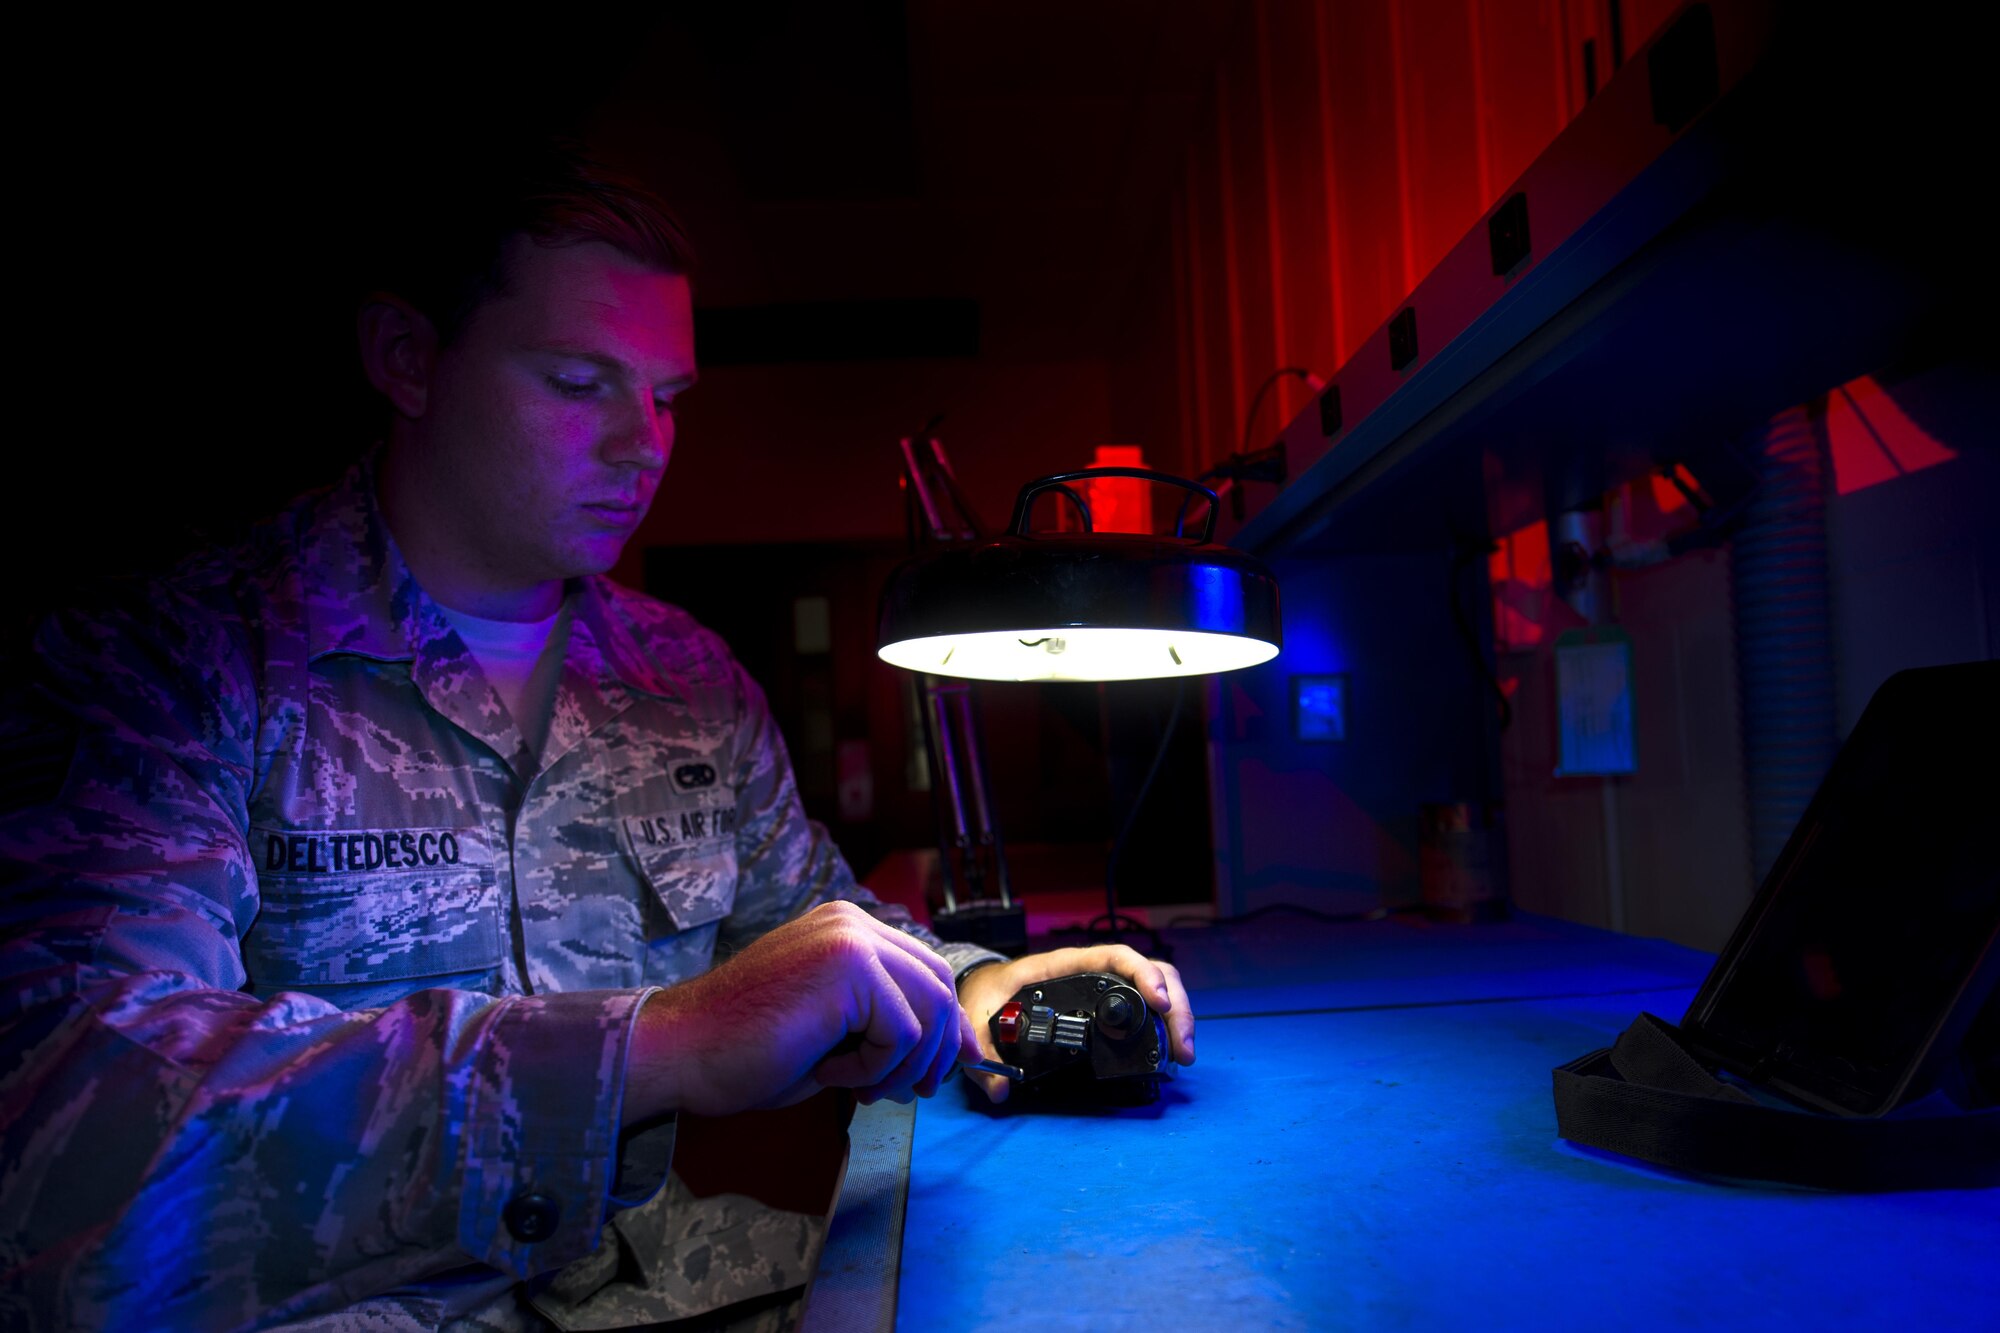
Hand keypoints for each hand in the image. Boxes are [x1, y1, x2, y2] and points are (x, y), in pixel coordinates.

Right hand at [625, 902, 983, 1119]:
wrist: (681, 1052)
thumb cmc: (744, 1050)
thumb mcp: (832, 1030)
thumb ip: (885, 1023)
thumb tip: (950, 1049)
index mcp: (846, 930)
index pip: (926, 969)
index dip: (949, 1022)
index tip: (960, 1063)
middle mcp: (851, 923)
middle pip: (937, 985)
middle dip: (938, 1050)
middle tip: (916, 1091)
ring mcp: (850, 938)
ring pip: (928, 1011)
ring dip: (901, 1067)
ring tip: (855, 1085)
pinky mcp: (848, 965)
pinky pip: (900, 1033)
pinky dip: (872, 1070)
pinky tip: (828, 1073)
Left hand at [956, 944, 1194, 1102]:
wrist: (983, 989)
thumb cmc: (985, 992)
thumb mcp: (976, 1016)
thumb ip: (981, 1051)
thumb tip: (1001, 1089)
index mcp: (1063, 966)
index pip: (1113, 957)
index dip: (1142, 974)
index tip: (1159, 1003)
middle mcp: (1088, 972)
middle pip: (1148, 972)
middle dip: (1175, 1005)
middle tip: (1183, 1048)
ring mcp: (1100, 988)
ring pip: (1153, 987)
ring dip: (1176, 1016)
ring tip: (1184, 1054)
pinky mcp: (1105, 1006)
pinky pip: (1143, 1005)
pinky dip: (1163, 1024)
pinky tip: (1169, 1049)